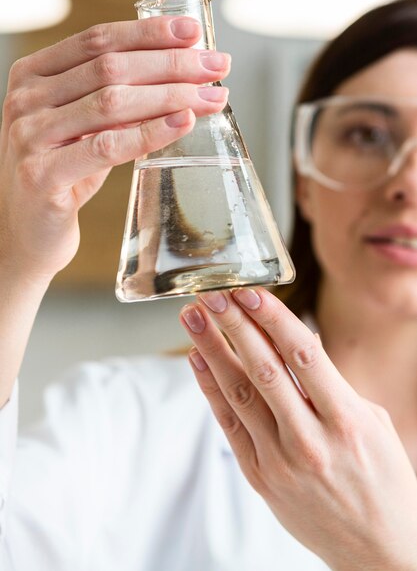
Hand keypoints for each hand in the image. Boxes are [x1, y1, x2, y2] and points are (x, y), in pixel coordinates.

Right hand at [0, 16, 229, 282]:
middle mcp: (26, 99)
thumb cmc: (61, 177)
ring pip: (112, 101)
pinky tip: (182, 122)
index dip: (149, 33)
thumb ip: (113, 101)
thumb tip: (179, 76)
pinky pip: (107, 147)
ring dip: (171, 95)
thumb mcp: (83, 129)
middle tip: (217, 66)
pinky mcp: (42, 176)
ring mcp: (30, 136)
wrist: (26, 234)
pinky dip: (149, 133)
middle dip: (172, 64)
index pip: (98, 39)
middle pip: (111, 67)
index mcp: (33, 75)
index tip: (194, 33)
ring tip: (212, 96)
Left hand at [180, 287, 416, 570]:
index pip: (303, 355)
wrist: (379, 549)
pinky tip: (198, 360)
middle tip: (212, 294)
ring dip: (212, 350)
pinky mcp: (260, 478)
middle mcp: (311, 440)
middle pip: (263, 370)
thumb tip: (300, 343)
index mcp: (346, 420)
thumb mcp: (373, 422)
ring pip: (239, 394)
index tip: (250, 291)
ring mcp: (281, 461)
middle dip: (234, 326)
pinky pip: (229, 425)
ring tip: (193, 317)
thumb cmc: (382, 478)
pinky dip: (211, 389)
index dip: (272, 319)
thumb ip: (332, 383)